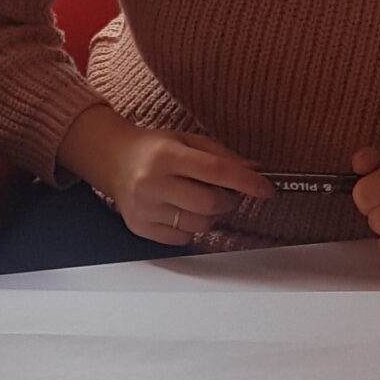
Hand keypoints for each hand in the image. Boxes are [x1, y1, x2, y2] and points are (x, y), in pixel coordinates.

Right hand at [59, 105, 273, 245]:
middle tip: (225, 192)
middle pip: (209, 203)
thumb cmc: (154, 149)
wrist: (112, 159)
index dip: (246, 182)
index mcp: (166, 155)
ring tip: (200, 199)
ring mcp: (145, 208)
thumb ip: (222, 156)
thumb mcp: (187, 140)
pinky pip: (181, 238)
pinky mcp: (139, 227)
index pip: (216, 171)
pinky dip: (190, 227)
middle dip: (228, 200)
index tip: (268, 189)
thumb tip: (256, 171)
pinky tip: (181, 210)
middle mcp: (152, 183)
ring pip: (198, 224)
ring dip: (210, 215)